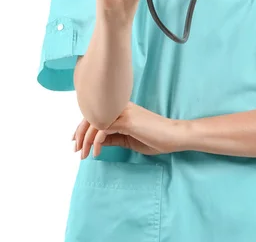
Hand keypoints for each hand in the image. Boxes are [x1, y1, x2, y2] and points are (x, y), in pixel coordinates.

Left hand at [72, 102, 186, 158]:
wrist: (174, 136)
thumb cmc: (155, 137)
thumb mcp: (129, 139)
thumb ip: (114, 137)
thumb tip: (98, 141)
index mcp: (122, 108)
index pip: (97, 113)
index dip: (83, 126)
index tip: (76, 140)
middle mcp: (121, 106)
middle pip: (92, 115)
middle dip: (80, 133)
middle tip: (76, 149)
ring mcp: (124, 112)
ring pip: (96, 122)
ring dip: (86, 140)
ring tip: (84, 154)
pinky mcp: (127, 120)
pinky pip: (104, 128)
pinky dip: (97, 141)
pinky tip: (97, 152)